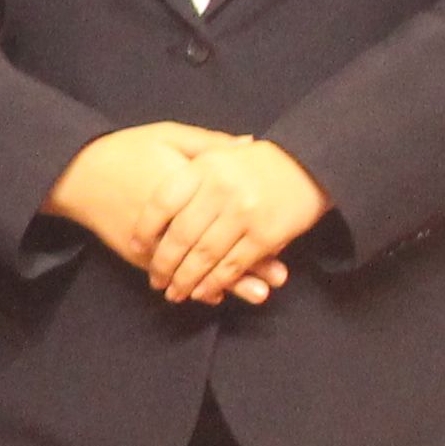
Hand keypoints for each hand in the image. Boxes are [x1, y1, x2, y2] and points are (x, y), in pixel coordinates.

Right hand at [45, 123, 274, 301]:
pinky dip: (194, 287)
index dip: (252, 227)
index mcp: (181, 186)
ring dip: (227, 284)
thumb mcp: (168, 136)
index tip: (282, 239)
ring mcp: (152, 241)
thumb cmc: (125, 150)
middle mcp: (169, 219)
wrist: (75, 174)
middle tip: (276, 280)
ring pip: (195, 268)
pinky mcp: (139, 254)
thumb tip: (251, 144)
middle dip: (248, 266)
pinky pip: (172, 275)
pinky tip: (216, 296)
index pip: (223, 211)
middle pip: (213, 246)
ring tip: (257, 294)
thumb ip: (210, 144)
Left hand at [143, 136, 327, 304]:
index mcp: (204, 167)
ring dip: (186, 280)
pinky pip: (232, 266)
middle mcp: (220, 190)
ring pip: (204, 256)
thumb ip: (187, 169)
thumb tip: (151, 195)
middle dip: (164, 264)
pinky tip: (203, 292)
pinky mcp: (264, 236)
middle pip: (180, 235)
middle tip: (155, 280)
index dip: (145, 228)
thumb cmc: (256, 162)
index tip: (135, 247)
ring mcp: (243, 213)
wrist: (309, 164)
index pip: (162, 202)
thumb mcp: (218, 153)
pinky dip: (215, 283)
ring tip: (174, 292)